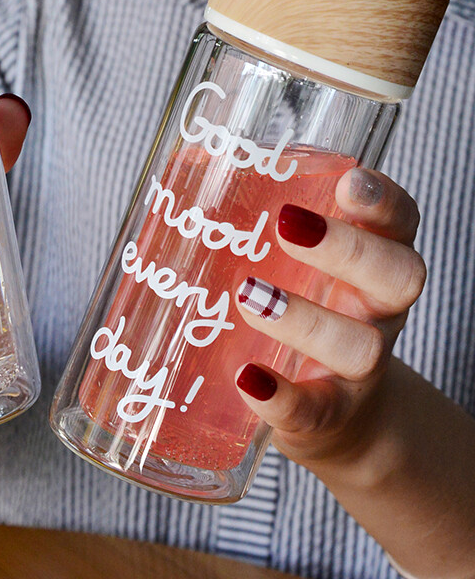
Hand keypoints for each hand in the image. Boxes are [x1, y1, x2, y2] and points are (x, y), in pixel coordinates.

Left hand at [233, 168, 425, 466]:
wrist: (331, 415)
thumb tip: (183, 167)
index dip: (382, 201)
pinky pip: (315, 409)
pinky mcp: (330, 415)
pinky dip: (281, 397)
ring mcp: (359, 368)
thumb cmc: (299, 313)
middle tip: (287, 226)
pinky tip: (247, 379)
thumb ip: (262, 223)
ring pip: (359, 345)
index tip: (347, 182)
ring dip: (304, 320)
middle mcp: (377, 310)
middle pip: (397, 275)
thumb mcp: (294, 266)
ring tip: (247, 296)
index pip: (399, 221)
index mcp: (371, 261)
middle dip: (348, 248)